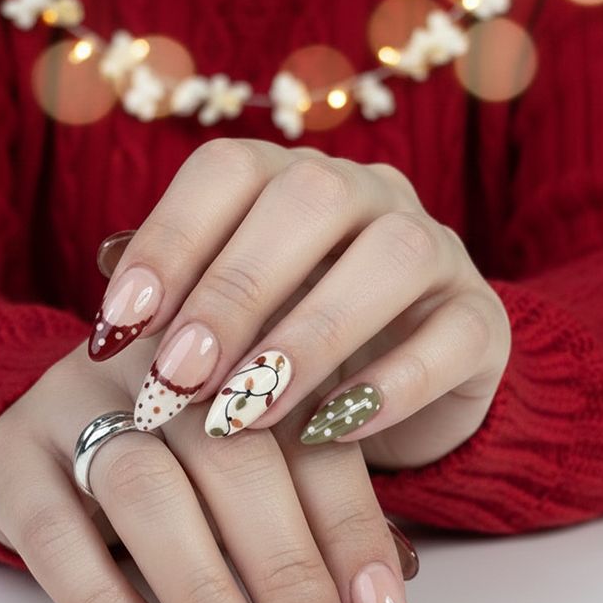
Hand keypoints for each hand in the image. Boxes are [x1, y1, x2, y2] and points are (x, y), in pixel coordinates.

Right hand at [0, 323, 417, 602]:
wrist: (44, 419)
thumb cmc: (171, 448)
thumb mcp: (248, 457)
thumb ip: (314, 508)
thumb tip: (385, 592)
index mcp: (237, 351)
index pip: (308, 434)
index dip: (350, 527)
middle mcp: (161, 366)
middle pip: (234, 460)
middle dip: (286, 575)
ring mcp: (78, 403)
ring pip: (149, 492)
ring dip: (208, 599)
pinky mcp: (12, 457)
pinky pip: (58, 538)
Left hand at [89, 138, 510, 468]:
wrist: (397, 392)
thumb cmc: (287, 351)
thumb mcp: (229, 330)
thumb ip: (182, 316)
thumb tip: (117, 330)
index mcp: (291, 181)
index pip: (228, 170)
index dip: (169, 240)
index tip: (119, 326)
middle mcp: (368, 196)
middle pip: (307, 199)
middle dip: (234, 292)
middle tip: (179, 379)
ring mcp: (437, 250)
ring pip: (390, 258)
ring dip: (308, 338)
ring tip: (245, 414)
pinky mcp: (484, 319)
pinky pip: (453, 336)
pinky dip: (389, 385)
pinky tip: (328, 431)